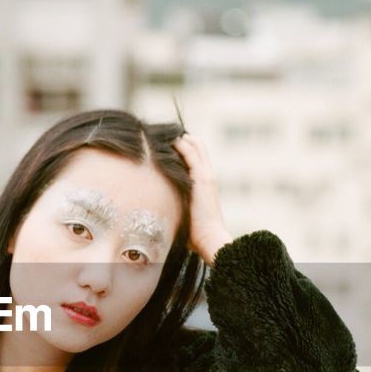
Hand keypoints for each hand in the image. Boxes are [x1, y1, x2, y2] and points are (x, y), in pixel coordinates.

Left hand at [172, 133, 232, 264]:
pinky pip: (191, 155)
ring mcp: (206, 176)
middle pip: (199, 148)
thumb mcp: (186, 213)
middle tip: (166, 134)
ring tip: (166, 133)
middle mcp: (208, 176)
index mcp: (206, 184)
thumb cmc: (196, 233)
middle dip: (184, 139)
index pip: (198, 158)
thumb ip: (177, 204)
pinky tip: (171, 140)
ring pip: (196, 147)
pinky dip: (182, 145)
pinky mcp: (202, 178)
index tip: (170, 143)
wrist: (209, 238)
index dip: (186, 148)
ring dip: (182, 139)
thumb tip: (160, 207)